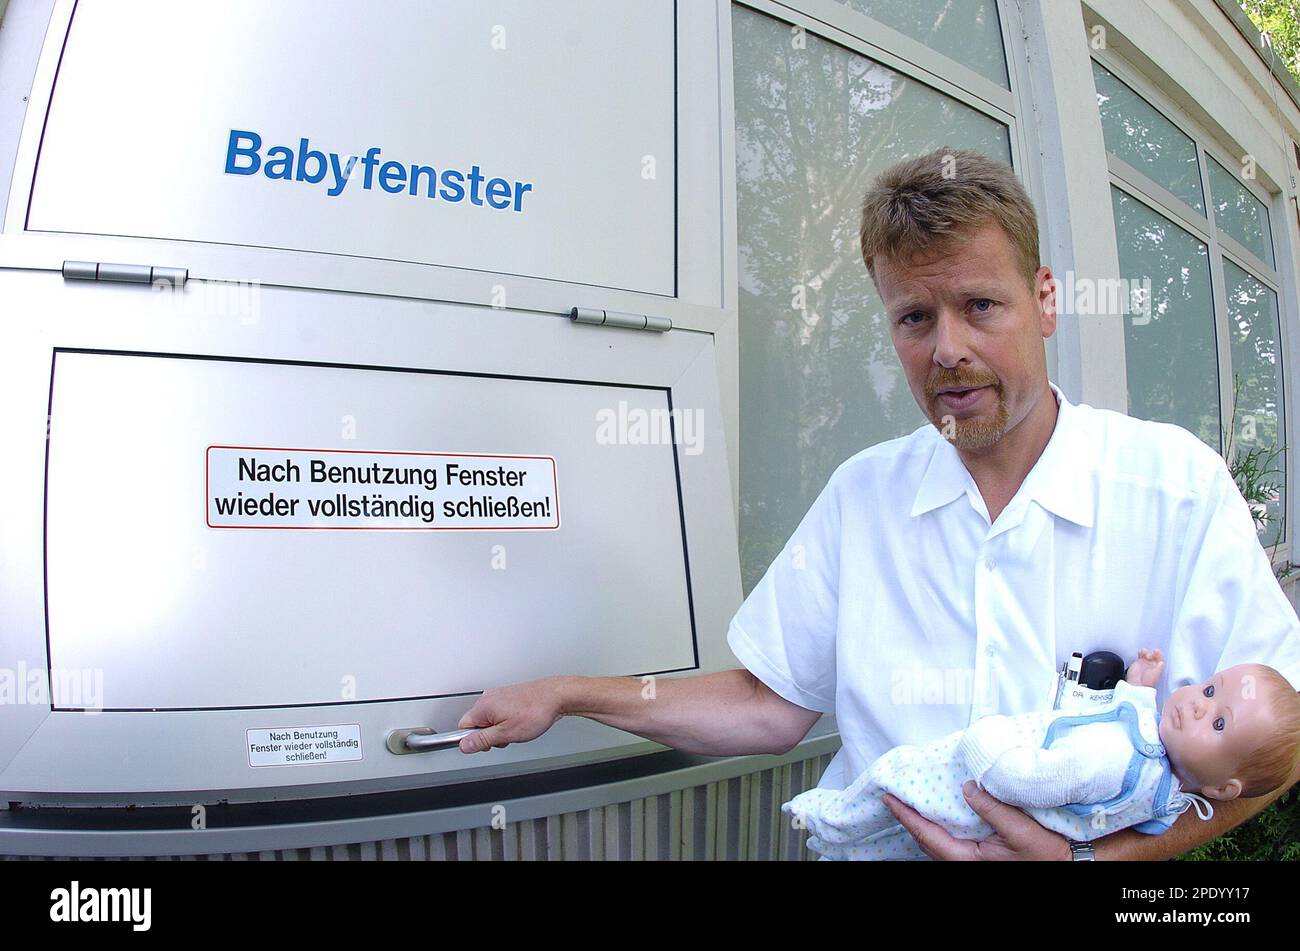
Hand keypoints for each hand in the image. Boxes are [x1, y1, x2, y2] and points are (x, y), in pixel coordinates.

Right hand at [456, 676, 567, 752]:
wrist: (556, 696)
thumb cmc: (536, 712)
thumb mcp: (506, 733)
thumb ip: (482, 740)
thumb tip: (464, 745)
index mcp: (483, 706)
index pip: (463, 727)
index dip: (473, 740)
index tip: (487, 744)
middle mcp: (488, 698)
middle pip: (477, 724)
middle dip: (490, 735)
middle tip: (507, 737)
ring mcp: (499, 695)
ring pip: (490, 720)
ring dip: (500, 729)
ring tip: (517, 728)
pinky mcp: (509, 696)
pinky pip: (500, 713)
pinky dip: (508, 721)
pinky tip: (521, 722)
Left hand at [882, 781, 1071, 859]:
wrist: (1068, 865)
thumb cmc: (1046, 854)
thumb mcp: (1020, 829)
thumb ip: (991, 808)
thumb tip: (967, 788)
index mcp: (966, 859)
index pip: (926, 834)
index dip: (905, 815)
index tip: (888, 798)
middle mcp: (963, 864)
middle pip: (925, 842)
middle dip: (908, 820)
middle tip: (893, 798)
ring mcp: (971, 864)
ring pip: (935, 846)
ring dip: (921, 827)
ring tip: (909, 806)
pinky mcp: (979, 861)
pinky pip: (948, 846)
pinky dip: (936, 832)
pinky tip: (937, 820)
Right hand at [1126, 648, 1164, 687]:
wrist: (1136, 683)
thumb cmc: (1146, 681)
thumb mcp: (1155, 675)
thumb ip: (1159, 668)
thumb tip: (1162, 662)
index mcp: (1158, 668)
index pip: (1160, 659)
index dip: (1159, 654)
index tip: (1156, 651)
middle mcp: (1152, 665)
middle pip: (1154, 656)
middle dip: (1153, 653)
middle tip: (1150, 652)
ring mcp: (1145, 663)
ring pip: (1147, 654)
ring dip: (1146, 652)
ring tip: (1144, 652)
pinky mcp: (1139, 662)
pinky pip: (1141, 655)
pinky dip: (1141, 652)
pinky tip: (1140, 652)